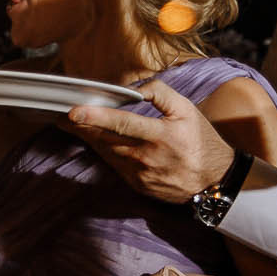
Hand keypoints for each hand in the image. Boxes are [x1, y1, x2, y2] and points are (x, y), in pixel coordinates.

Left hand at [62, 77, 234, 203]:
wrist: (214, 182)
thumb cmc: (201, 141)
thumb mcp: (188, 110)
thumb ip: (160, 93)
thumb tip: (134, 90)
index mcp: (161, 135)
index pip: (122, 123)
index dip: (96, 116)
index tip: (74, 111)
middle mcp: (147, 157)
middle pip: (106, 138)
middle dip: (82, 125)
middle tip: (63, 113)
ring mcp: (140, 174)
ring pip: (106, 152)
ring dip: (89, 138)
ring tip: (72, 123)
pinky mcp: (136, 185)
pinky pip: (114, 165)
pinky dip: (103, 151)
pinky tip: (95, 140)